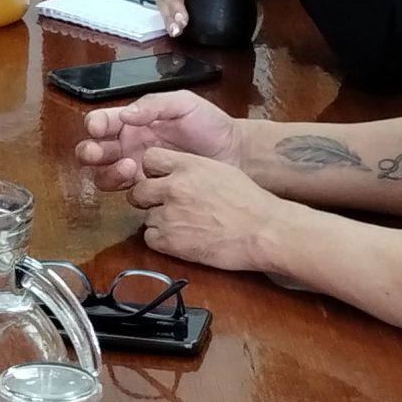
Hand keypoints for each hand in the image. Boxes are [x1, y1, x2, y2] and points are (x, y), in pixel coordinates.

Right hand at [73, 90, 241, 191]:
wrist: (235, 153)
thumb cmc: (209, 124)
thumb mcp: (183, 104)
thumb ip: (153, 105)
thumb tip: (125, 115)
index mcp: (134, 121)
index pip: (103, 121)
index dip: (95, 124)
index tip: (99, 128)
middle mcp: (129, 145)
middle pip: (95, 151)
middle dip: (90, 151)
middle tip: (99, 152)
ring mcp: (137, 169)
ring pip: (105, 174)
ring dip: (108, 171)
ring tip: (130, 166)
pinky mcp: (150, 189)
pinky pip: (126, 192)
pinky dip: (125, 188)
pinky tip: (141, 181)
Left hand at [127, 148, 286, 274]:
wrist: (263, 231)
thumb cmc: (249, 202)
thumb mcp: (220, 170)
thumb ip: (191, 168)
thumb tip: (174, 172)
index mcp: (186, 166)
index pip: (149, 159)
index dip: (153, 172)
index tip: (161, 180)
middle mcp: (173, 187)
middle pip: (138, 190)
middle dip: (149, 198)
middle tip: (165, 206)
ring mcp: (169, 214)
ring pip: (145, 216)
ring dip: (159, 221)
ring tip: (182, 225)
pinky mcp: (171, 241)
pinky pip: (150, 238)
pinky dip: (161, 240)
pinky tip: (180, 239)